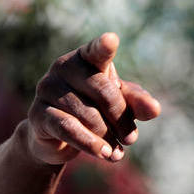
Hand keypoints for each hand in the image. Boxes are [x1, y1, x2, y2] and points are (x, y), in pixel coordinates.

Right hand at [26, 32, 160, 164]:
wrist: (58, 137)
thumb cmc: (95, 110)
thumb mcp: (120, 103)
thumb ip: (137, 103)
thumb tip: (155, 109)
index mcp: (85, 58)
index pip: (96, 51)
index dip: (103, 47)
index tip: (112, 39)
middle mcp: (63, 68)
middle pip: (104, 92)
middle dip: (122, 119)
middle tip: (131, 139)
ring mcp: (47, 89)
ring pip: (89, 115)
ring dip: (108, 137)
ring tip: (117, 152)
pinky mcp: (38, 114)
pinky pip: (69, 129)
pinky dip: (90, 143)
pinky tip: (105, 154)